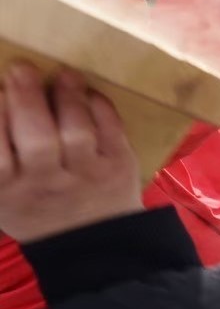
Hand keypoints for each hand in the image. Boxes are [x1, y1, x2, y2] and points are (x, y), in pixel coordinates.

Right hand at [0, 63, 140, 242]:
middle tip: (22, 67)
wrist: (90, 242)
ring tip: (63, 74)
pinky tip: (89, 93)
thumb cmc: (34, 206)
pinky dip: (100, 107)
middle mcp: (46, 183)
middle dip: (27, 97)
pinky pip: (111, 131)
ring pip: (77, 130)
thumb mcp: (0, 193)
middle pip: (37, 137)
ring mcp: (85, 175)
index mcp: (6, 189)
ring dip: (68, 96)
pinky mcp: (119, 166)